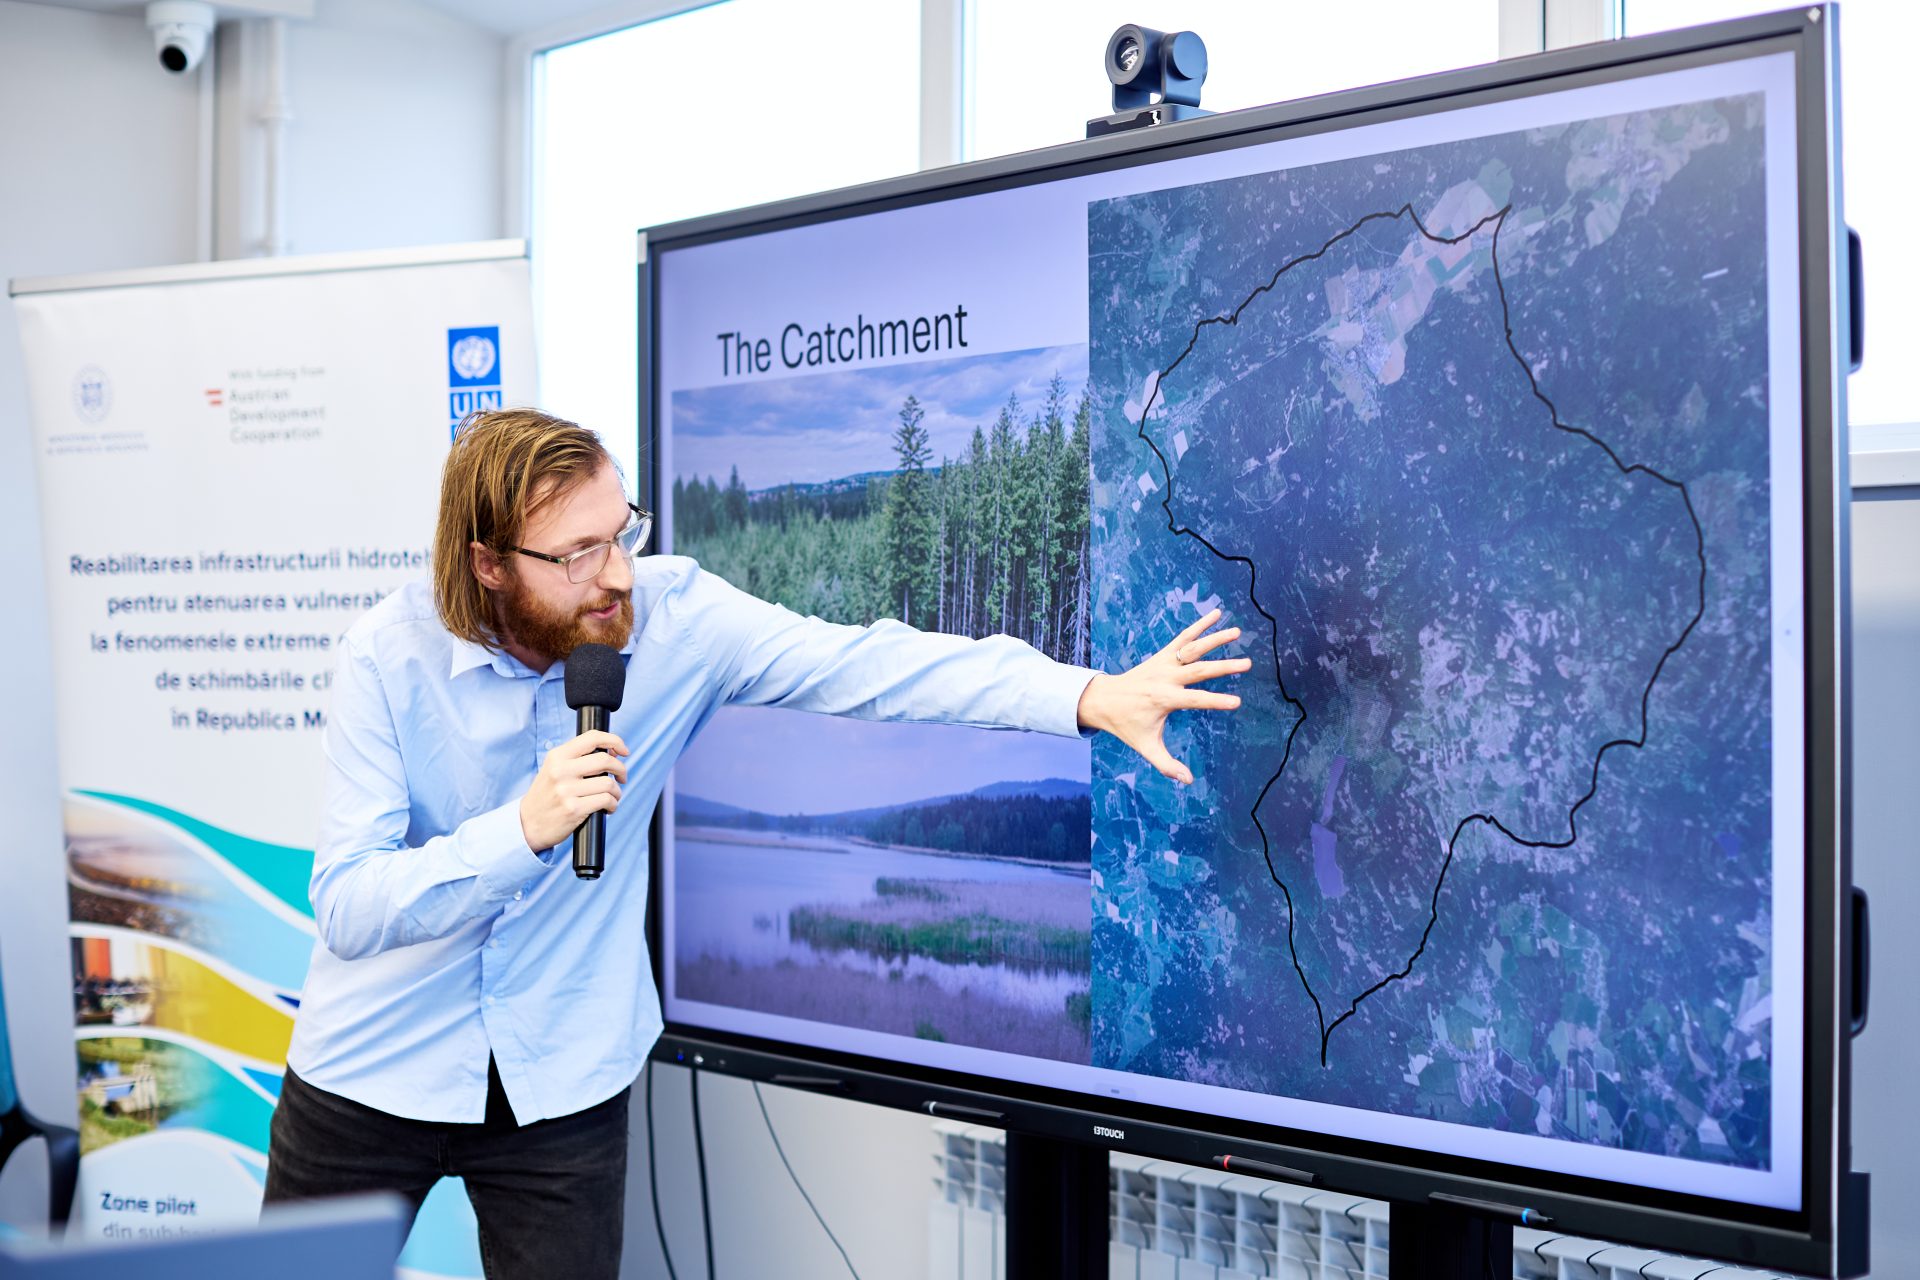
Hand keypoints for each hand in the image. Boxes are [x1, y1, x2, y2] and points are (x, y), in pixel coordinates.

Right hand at [519, 730, 629, 851]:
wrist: (527, 823)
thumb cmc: (546, 795)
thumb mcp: (554, 769)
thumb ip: (577, 759)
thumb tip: (612, 753)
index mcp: (558, 756)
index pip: (592, 738)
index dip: (614, 740)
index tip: (623, 751)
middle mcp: (561, 770)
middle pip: (605, 760)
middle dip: (620, 769)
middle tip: (621, 777)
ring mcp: (566, 790)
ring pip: (608, 783)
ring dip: (617, 792)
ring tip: (612, 797)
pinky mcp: (574, 809)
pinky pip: (606, 801)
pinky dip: (613, 804)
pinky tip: (608, 808)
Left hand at [1075, 608, 1248, 784]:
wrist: (1104, 699)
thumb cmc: (1127, 725)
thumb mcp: (1145, 746)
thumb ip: (1167, 764)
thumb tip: (1188, 781)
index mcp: (1163, 699)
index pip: (1195, 700)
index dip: (1215, 701)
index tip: (1237, 702)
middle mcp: (1165, 677)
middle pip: (1198, 670)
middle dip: (1223, 667)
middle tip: (1247, 664)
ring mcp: (1164, 663)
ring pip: (1192, 647)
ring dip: (1215, 638)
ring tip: (1237, 631)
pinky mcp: (1163, 655)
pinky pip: (1183, 637)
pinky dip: (1199, 626)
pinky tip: (1217, 614)